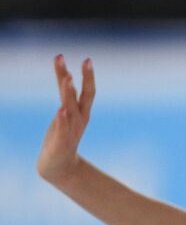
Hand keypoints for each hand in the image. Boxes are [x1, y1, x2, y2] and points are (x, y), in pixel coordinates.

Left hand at [37, 54, 93, 185]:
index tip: (87, 58)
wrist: (59, 166)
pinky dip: (63, 120)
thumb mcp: (63, 112)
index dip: (87, 75)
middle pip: (86, 96)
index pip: (87, 90)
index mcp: (81, 112)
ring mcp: (71, 130)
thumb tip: (66, 75)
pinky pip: (63, 129)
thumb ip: (65, 95)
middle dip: (87, 78)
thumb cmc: (60, 137)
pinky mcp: (61, 142)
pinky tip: (62, 110)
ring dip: (70, 94)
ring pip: (71, 108)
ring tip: (68, 79)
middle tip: (87, 61)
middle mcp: (79, 119)